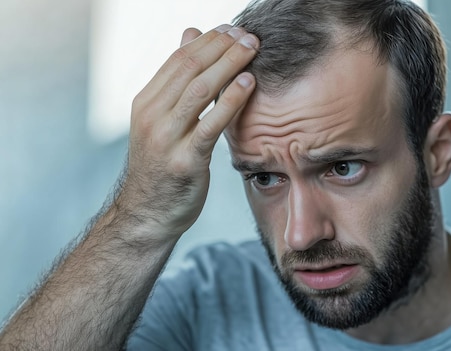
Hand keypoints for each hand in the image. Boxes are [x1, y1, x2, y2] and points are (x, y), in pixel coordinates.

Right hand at [118, 25, 258, 240]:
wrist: (148, 214)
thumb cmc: (162, 166)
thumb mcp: (163, 122)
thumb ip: (178, 82)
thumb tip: (190, 34)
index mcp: (146, 103)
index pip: (178, 59)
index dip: (208, 40)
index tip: (232, 29)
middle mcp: (152, 116)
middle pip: (189, 68)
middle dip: (222, 46)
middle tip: (249, 35)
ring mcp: (166, 138)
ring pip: (199, 90)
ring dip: (229, 64)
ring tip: (252, 49)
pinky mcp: (185, 161)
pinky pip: (210, 125)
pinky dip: (231, 100)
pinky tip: (249, 83)